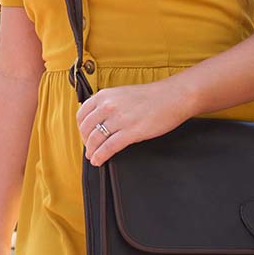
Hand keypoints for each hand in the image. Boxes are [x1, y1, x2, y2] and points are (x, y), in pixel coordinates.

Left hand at [75, 81, 192, 166]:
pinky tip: (99, 160)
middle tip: (89, 149)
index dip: (81, 128)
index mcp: (104, 95)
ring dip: (91, 151)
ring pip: (95, 139)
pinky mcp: (131, 131)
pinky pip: (109, 147)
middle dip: (86, 142)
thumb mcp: (121, 94)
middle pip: (86, 129)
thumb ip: (107, 104)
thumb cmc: (150, 96)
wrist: (172, 97)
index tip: (84, 136)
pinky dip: (101, 156)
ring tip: (92, 157)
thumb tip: (97, 119)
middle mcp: (108, 105)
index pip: (82, 114)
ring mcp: (119, 119)